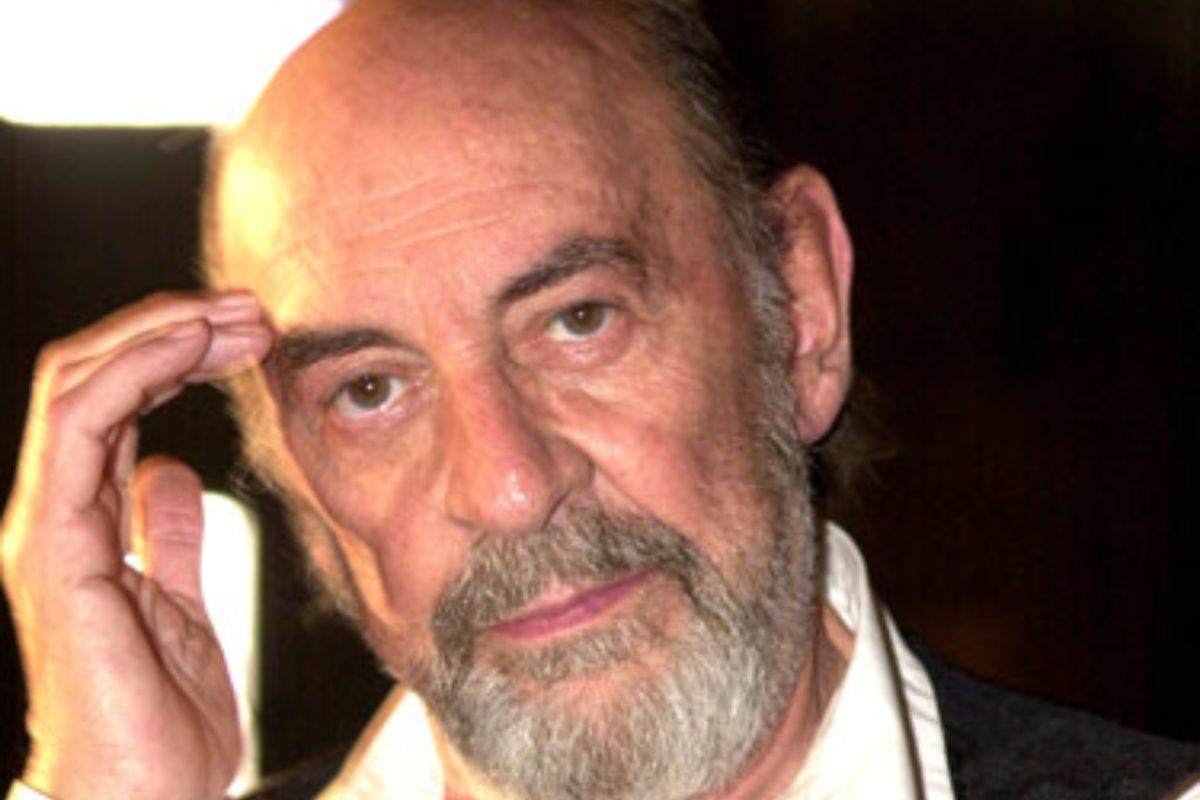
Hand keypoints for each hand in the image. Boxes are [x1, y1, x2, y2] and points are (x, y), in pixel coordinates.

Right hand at [1, 292, 272, 799]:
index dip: (175, 355)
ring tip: (233, 316)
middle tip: (249, 310)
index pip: (115, 404)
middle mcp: (57, 513)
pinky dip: (134, 371)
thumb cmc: (158, 719)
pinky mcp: (53, 546)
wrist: (138, 798)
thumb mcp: (180, 602)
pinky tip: (191, 346)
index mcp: (86, 522)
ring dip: (158, 334)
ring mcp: (48, 526)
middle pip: (94, 379)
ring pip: (78, 384)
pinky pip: (80, 428)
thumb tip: (172, 471)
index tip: (249, 335)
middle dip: (171, 330)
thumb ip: (168, 535)